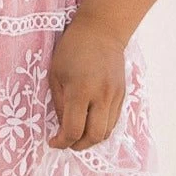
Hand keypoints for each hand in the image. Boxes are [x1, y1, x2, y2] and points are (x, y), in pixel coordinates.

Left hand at [47, 15, 126, 150]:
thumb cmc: (72, 48)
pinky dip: (101, 127)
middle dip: (78, 145)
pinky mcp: (122, 94)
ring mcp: (114, 96)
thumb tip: (62, 126)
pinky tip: (90, 121)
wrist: (101, 30)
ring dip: (91, 138)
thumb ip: (59, 103)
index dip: (62, 142)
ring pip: (106, 132)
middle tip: (67, 141)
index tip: (53, 141)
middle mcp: (100, 96)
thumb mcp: (55, 73)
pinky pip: (113, 120)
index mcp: (80, 90)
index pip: (73, 129)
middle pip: (93, 137)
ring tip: (78, 133)